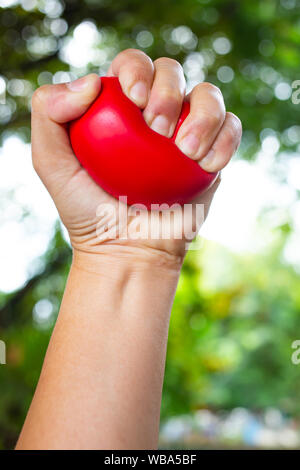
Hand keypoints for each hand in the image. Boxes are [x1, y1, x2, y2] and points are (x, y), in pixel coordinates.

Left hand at [31, 49, 241, 265]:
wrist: (127, 252)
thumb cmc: (87, 210)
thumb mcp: (52, 164)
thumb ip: (49, 113)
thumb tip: (93, 80)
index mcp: (119, 107)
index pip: (132, 64)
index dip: (136, 68)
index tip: (133, 98)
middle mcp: (155, 114)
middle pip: (172, 71)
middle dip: (168, 91)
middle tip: (158, 131)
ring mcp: (187, 132)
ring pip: (208, 95)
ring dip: (203, 114)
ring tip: (186, 151)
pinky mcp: (212, 154)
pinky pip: (231, 129)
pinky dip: (225, 139)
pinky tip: (207, 165)